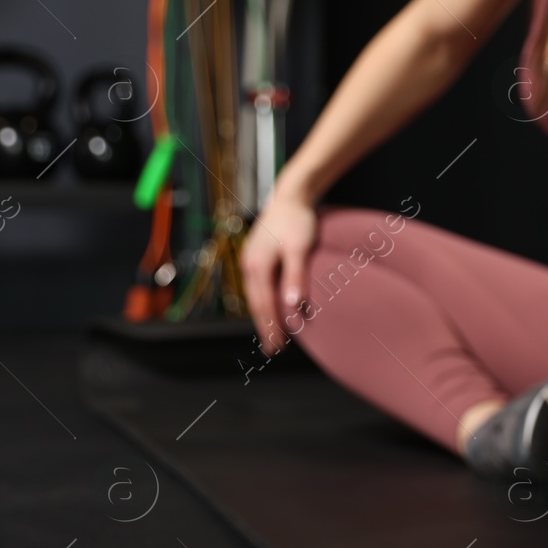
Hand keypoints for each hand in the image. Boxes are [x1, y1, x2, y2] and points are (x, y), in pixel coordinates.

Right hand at [238, 193, 318, 354]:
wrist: (289, 197)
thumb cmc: (297, 220)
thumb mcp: (299, 248)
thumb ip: (295, 276)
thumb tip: (293, 305)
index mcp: (257, 265)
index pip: (264, 305)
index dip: (272, 327)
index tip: (279, 345)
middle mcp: (248, 265)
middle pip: (255, 304)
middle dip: (264, 327)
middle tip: (273, 350)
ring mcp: (249, 261)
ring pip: (254, 296)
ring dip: (262, 317)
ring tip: (271, 335)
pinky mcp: (255, 257)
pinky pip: (257, 287)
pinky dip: (262, 302)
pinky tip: (270, 309)